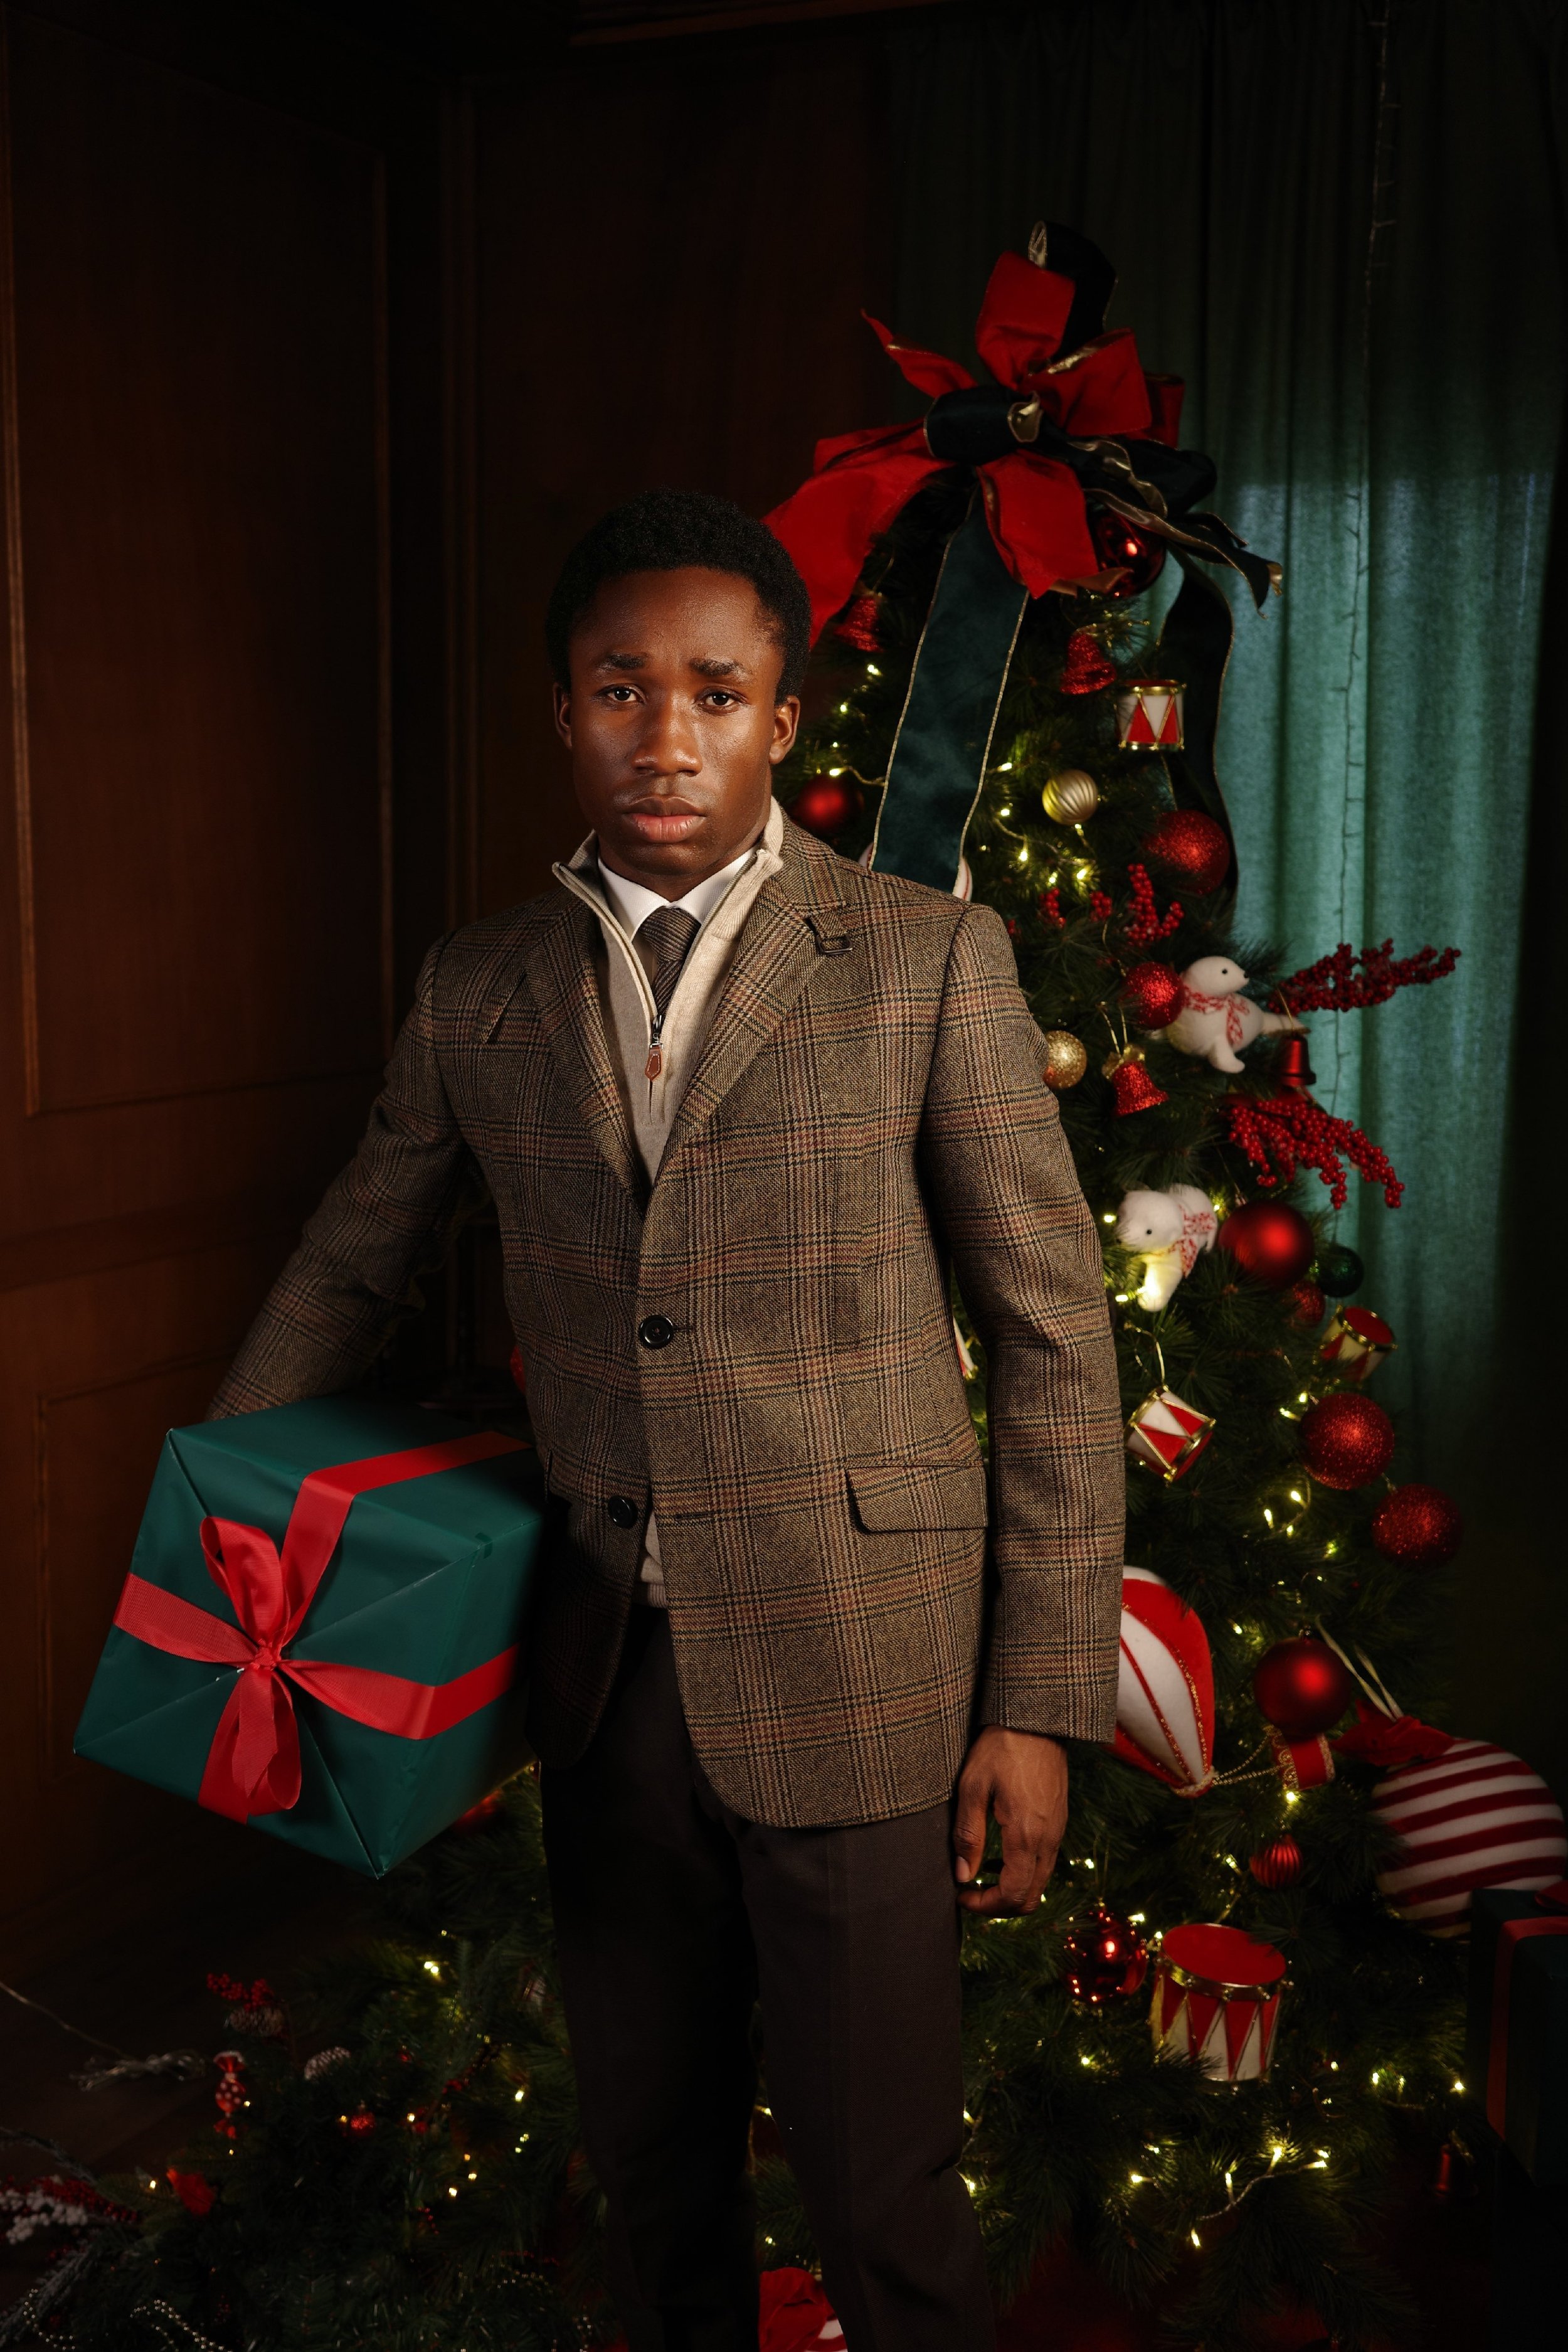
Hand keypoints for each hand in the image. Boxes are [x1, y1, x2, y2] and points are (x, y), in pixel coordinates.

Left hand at [953, 1725, 1067, 1914]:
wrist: (1037, 1720)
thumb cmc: (1001, 1748)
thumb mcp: (973, 1787)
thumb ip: (968, 1835)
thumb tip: (962, 1876)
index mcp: (1027, 1836)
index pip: (1013, 1896)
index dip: (985, 1907)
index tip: (961, 1896)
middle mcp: (1048, 1841)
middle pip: (1030, 1899)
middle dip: (999, 1906)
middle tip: (970, 1893)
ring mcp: (1058, 1833)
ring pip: (1039, 1883)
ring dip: (1011, 1889)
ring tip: (980, 1874)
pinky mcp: (1059, 1823)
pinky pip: (1044, 1864)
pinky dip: (1022, 1872)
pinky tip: (1000, 1855)